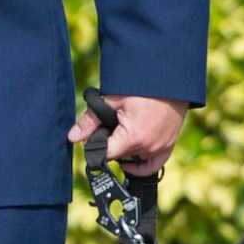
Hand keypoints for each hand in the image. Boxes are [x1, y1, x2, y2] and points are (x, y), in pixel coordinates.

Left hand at [68, 95, 189, 176]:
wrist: (171, 78)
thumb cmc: (142, 86)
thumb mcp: (112, 99)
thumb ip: (90, 121)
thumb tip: (72, 137)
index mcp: (133, 137)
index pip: (105, 155)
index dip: (95, 147)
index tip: (93, 136)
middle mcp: (149, 147)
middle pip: (119, 156)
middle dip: (110, 143)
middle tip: (110, 124)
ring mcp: (161, 148)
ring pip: (133, 159)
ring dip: (125, 149)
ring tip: (122, 128)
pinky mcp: (168, 145)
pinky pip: (152, 165)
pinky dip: (140, 164)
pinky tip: (129, 159)